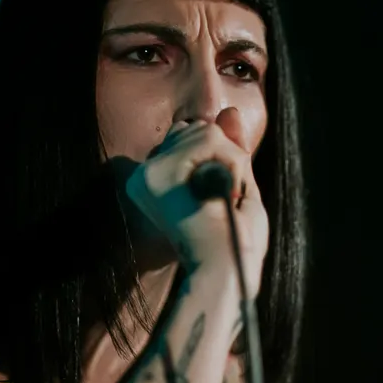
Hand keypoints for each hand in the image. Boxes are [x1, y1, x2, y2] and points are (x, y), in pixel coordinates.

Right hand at [122, 108, 268, 294]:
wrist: (227, 271)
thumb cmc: (236, 243)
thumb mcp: (237, 186)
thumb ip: (229, 149)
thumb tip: (228, 112)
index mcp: (156, 183)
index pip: (190, 137)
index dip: (220, 157)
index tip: (225, 197)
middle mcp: (144, 177)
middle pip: (197, 128)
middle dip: (228, 158)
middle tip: (227, 202)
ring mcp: (147, 174)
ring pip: (206, 131)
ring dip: (233, 164)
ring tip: (225, 200)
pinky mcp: (157, 174)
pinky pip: (209, 138)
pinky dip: (231, 163)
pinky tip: (224, 194)